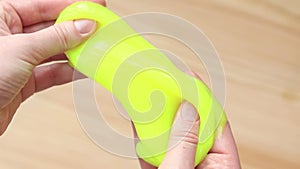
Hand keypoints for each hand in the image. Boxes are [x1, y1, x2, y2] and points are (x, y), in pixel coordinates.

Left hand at [0, 0, 105, 134]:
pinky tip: (83, 68)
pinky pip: (51, 72)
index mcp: (1, 16)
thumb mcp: (22, 49)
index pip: (43, 5)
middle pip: (51, 28)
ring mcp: (18, 59)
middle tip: (98, 30)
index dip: (70, 6)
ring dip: (75, 52)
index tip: (93, 7)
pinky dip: (68, 71)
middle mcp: (10, 36)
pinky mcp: (25, 80)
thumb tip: (83, 26)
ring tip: (95, 50)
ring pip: (54, 51)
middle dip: (76, 31)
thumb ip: (57, 38)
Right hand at [136, 74, 240, 168]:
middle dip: (177, 104)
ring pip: (172, 136)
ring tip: (148, 96)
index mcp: (221, 164)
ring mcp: (183, 165)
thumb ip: (184, 142)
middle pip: (192, 125)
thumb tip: (187, 109)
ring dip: (158, 118)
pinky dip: (145, 136)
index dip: (202, 96)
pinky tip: (138, 119)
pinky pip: (155, 149)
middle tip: (166, 82)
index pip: (216, 122)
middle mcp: (203, 162)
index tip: (189, 76)